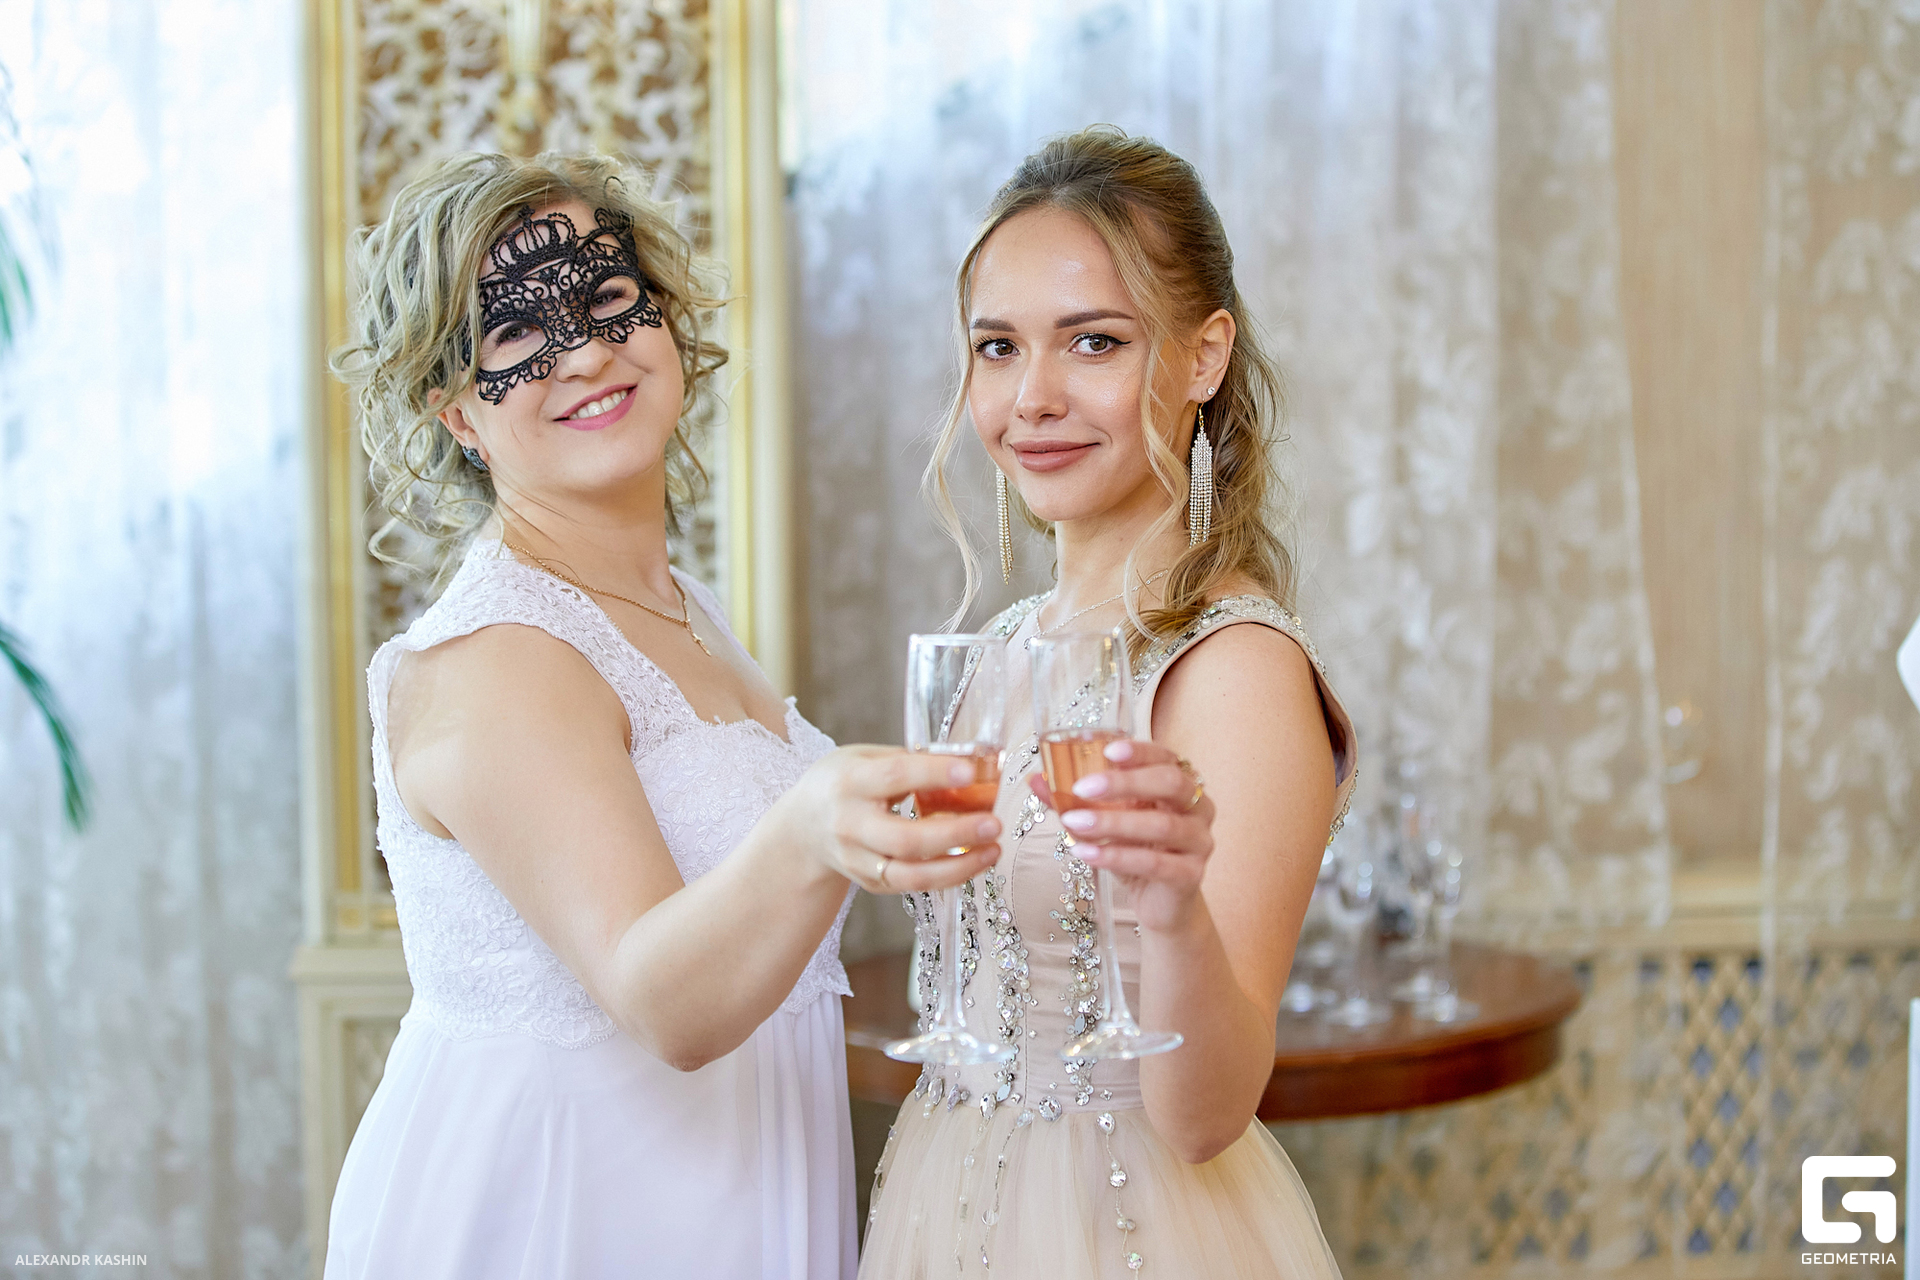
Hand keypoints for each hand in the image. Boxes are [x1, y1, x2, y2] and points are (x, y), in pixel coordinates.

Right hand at [781, 745, 1002, 893]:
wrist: (801, 827)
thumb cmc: (844, 782)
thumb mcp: (864, 757)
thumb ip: (909, 759)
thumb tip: (972, 762)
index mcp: (850, 781)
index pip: (895, 775)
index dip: (934, 774)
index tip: (971, 772)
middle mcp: (850, 824)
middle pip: (905, 838)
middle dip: (955, 833)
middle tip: (993, 823)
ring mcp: (857, 860)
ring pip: (911, 874)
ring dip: (959, 866)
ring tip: (993, 849)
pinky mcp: (869, 883)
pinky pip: (913, 885)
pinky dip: (949, 875)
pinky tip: (975, 861)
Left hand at [1029, 737, 1213, 931]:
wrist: (1160, 904)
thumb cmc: (1136, 852)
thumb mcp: (1107, 821)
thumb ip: (1075, 799)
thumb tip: (1036, 779)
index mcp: (1181, 785)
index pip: (1166, 758)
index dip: (1140, 752)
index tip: (1108, 752)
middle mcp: (1198, 808)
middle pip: (1170, 784)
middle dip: (1125, 783)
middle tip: (1082, 788)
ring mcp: (1199, 842)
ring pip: (1161, 825)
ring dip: (1113, 822)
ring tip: (1073, 822)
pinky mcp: (1191, 875)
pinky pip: (1155, 863)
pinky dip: (1117, 856)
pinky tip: (1086, 853)